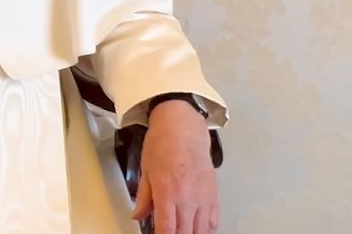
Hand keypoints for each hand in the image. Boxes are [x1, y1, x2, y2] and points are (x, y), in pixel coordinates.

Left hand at [131, 100, 217, 232]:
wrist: (183, 127)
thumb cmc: (163, 143)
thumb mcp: (146, 170)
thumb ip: (144, 197)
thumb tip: (138, 215)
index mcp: (167, 193)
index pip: (166, 228)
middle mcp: (187, 198)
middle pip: (184, 233)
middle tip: (168, 233)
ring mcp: (203, 197)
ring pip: (201, 230)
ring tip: (183, 232)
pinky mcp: (213, 193)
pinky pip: (214, 220)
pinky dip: (207, 229)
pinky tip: (199, 229)